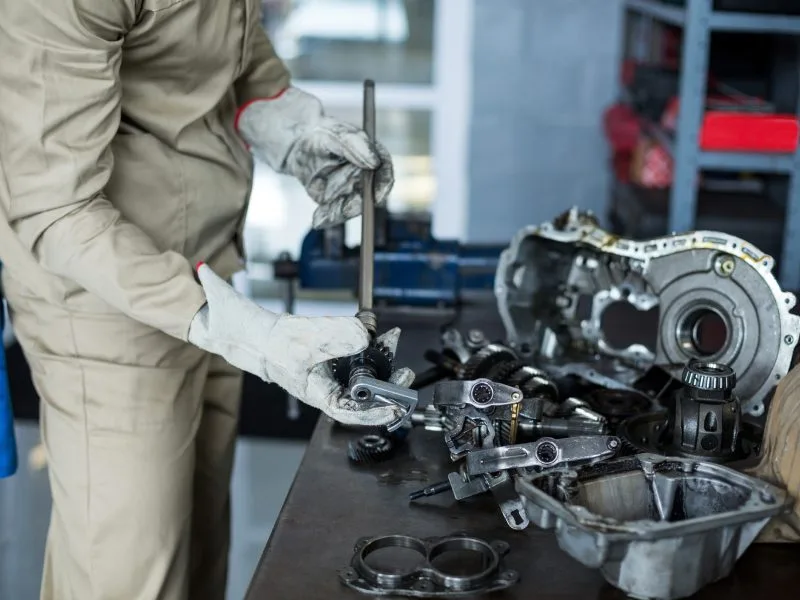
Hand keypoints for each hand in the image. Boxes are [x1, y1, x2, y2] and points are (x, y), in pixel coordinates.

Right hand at [187, 264, 413, 425]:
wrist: (256, 333)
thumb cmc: (272, 346)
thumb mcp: (306, 339)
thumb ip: (337, 335)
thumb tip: (367, 334)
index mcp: (320, 394)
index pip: (352, 412)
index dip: (376, 413)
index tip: (396, 408)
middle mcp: (330, 386)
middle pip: (365, 391)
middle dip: (387, 381)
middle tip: (405, 372)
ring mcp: (333, 372)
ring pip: (364, 370)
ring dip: (380, 355)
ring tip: (392, 338)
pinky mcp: (335, 356)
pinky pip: (357, 352)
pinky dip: (369, 341)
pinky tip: (377, 328)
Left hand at [237, 87, 393, 227]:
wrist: (296, 142)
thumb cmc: (320, 133)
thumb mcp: (337, 135)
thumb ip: (356, 147)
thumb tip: (374, 162)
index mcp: (370, 157)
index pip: (384, 173)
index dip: (383, 186)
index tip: (375, 197)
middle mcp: (362, 176)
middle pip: (367, 197)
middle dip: (355, 206)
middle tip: (342, 209)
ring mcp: (348, 189)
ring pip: (350, 208)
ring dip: (338, 215)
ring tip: (322, 217)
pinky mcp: (332, 198)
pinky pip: (334, 213)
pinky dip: (327, 218)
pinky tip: (318, 219)